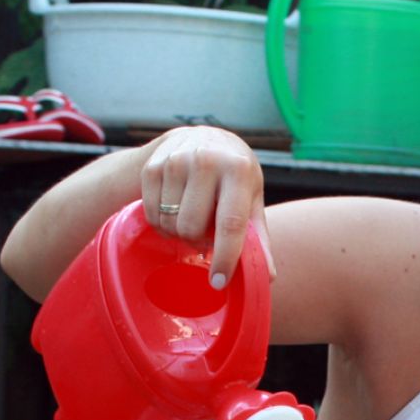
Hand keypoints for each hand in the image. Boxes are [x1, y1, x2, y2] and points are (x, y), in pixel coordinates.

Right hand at [139, 127, 273, 287]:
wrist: (200, 138)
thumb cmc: (232, 177)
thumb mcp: (251, 200)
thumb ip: (258, 238)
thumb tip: (267, 277)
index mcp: (238, 170)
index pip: (230, 223)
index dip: (225, 257)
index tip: (219, 281)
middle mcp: (206, 160)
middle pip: (192, 228)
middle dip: (198, 241)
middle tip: (206, 232)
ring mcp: (175, 161)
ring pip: (170, 225)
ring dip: (180, 233)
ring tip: (191, 217)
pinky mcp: (152, 167)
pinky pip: (153, 216)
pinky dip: (163, 223)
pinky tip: (174, 210)